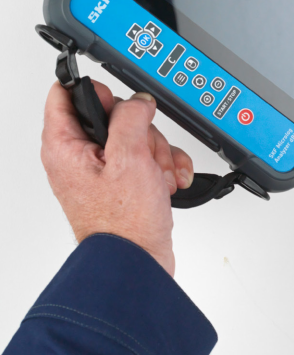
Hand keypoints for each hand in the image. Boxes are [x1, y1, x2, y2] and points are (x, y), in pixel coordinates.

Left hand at [41, 80, 193, 276]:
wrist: (138, 263)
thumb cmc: (123, 224)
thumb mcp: (129, 157)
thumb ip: (130, 117)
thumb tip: (138, 101)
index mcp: (65, 146)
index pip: (65, 94)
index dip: (95, 90)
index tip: (117, 101)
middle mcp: (79, 155)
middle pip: (114, 114)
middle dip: (141, 130)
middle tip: (144, 152)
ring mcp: (103, 169)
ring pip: (136, 136)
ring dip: (157, 152)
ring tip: (158, 175)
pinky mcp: (122, 182)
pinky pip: (147, 158)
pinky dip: (162, 167)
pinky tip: (167, 183)